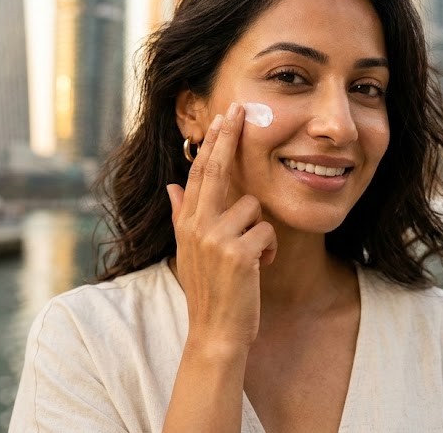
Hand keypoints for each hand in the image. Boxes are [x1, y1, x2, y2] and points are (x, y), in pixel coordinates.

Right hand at [167, 102, 277, 351]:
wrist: (214, 333)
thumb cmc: (208, 292)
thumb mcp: (189, 251)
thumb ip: (181, 215)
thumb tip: (173, 185)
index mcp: (187, 223)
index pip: (199, 173)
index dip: (212, 143)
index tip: (222, 118)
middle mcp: (197, 226)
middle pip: (215, 170)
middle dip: (229, 137)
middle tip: (240, 108)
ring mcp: (216, 238)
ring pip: (253, 207)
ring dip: (260, 231)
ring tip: (251, 258)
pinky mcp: (239, 252)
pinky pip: (267, 231)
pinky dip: (269, 250)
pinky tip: (258, 270)